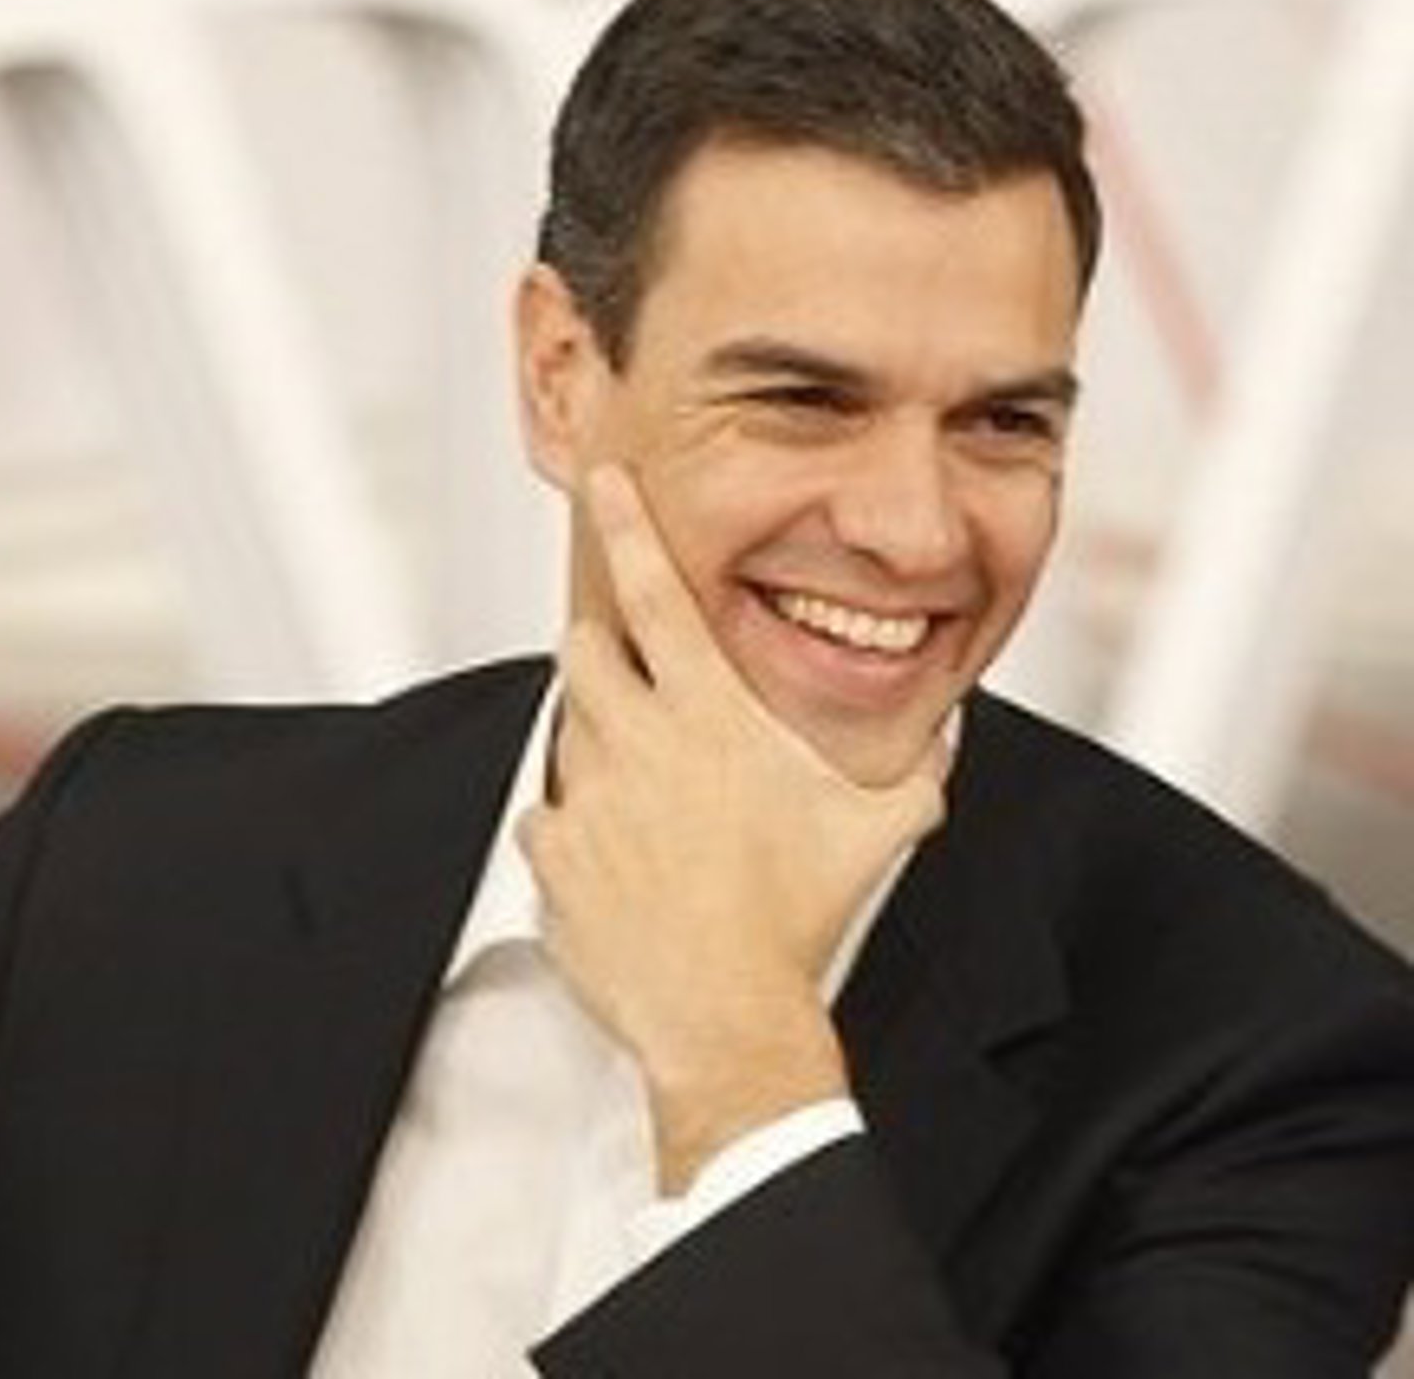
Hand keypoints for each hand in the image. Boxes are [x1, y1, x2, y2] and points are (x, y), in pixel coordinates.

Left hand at [517, 464, 948, 1190]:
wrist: (729, 1016)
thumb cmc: (800, 918)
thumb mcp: (879, 828)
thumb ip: (918, 765)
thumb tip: (950, 728)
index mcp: (711, 716)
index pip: (657, 591)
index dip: (626, 526)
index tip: (604, 482)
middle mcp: (638, 739)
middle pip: (586, 649)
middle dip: (602, 649)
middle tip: (634, 685)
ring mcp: (587, 794)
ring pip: (569, 732)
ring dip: (601, 745)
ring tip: (649, 802)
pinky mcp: (552, 849)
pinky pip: (549, 816)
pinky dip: (577, 830)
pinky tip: (623, 866)